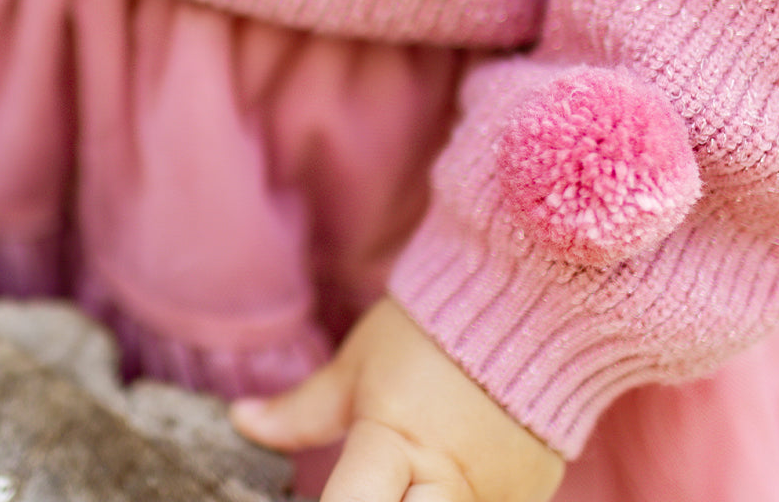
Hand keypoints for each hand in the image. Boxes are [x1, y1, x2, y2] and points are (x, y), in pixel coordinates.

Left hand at [230, 296, 564, 501]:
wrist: (535, 297)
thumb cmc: (437, 325)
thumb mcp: (362, 363)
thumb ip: (303, 409)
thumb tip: (242, 420)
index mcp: (395, 444)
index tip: (307, 498)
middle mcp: (448, 485)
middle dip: (375, 501)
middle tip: (368, 485)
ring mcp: (495, 498)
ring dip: (417, 499)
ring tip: (405, 473)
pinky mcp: (528, 498)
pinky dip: (450, 497)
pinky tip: (434, 477)